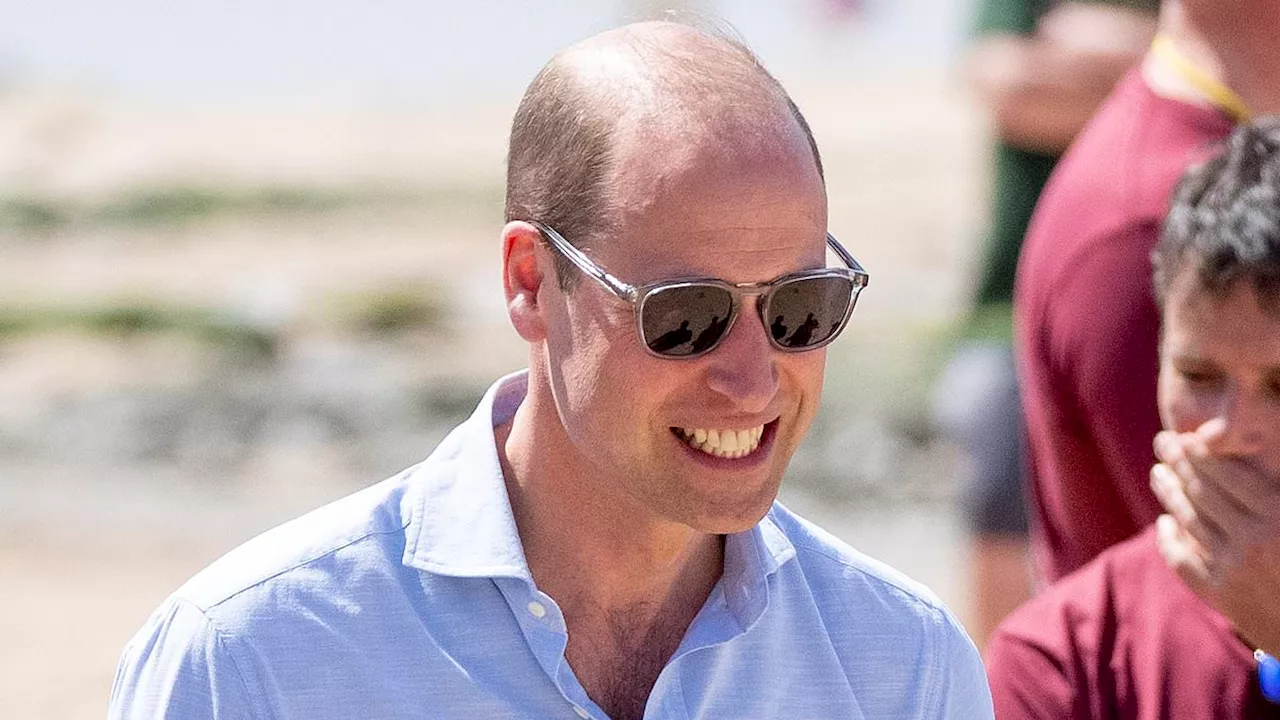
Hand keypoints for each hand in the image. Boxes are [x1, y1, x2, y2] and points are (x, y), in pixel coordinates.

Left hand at [1151, 425, 1279, 653]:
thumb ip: (1277, 489)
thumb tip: (1255, 444)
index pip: (1227, 474)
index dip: (1200, 452)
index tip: (1185, 434)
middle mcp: (1253, 540)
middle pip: (1201, 492)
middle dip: (1177, 462)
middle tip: (1162, 441)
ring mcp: (1233, 568)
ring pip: (1187, 521)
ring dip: (1168, 493)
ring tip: (1157, 473)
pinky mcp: (1221, 595)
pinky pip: (1182, 560)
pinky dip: (1169, 539)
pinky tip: (1164, 523)